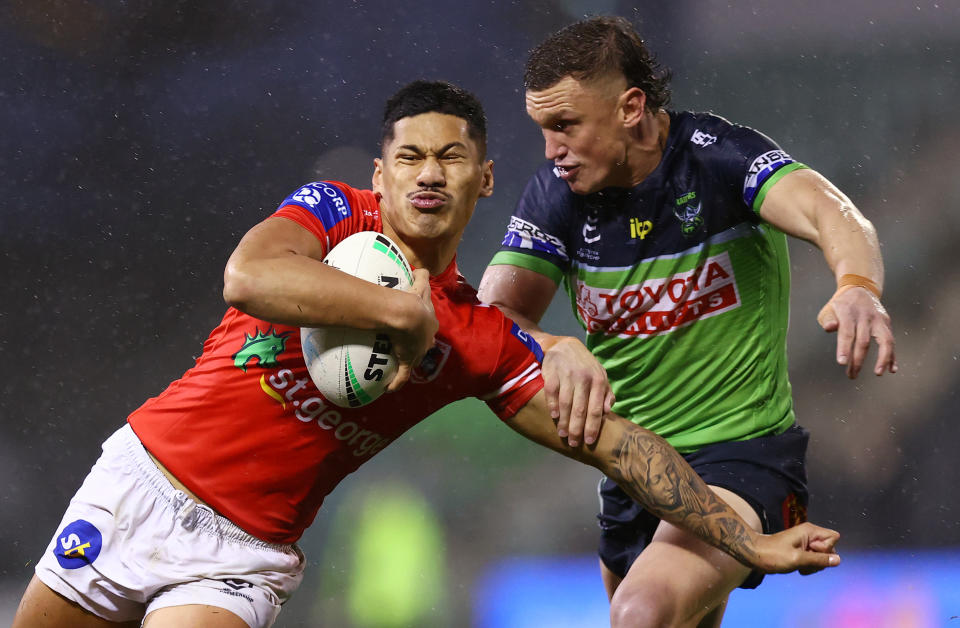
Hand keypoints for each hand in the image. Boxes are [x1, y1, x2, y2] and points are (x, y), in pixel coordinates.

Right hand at [388, 269, 437, 391]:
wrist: (407, 314)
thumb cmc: (412, 298)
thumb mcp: (420, 285)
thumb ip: (421, 274)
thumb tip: (420, 266)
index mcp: (430, 320)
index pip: (430, 323)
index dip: (425, 323)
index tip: (417, 324)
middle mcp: (428, 337)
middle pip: (427, 341)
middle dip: (421, 343)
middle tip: (409, 343)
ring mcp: (419, 350)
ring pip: (417, 358)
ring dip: (410, 361)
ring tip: (400, 364)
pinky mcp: (409, 360)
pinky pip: (403, 375)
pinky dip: (398, 383)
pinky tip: (390, 389)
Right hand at [541, 336, 613, 446]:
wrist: (565, 345)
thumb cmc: (585, 365)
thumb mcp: (600, 375)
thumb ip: (606, 393)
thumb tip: (608, 412)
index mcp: (598, 380)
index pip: (596, 408)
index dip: (593, 427)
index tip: (589, 441)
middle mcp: (583, 378)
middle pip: (580, 409)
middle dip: (577, 429)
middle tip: (574, 443)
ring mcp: (567, 375)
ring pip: (566, 403)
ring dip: (564, 421)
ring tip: (563, 435)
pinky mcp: (552, 372)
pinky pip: (552, 392)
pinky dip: (553, 405)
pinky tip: (554, 416)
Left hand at [754, 522, 840, 574]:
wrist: (756, 555)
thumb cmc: (773, 555)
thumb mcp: (797, 559)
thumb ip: (819, 560)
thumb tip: (838, 560)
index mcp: (809, 530)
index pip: (834, 537)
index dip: (826, 548)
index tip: (810, 551)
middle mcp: (810, 534)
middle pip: (830, 549)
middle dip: (821, 559)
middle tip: (804, 561)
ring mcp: (806, 542)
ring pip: (823, 556)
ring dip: (814, 565)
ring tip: (799, 566)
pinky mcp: (802, 550)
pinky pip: (814, 560)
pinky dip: (809, 566)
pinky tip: (798, 568)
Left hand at [817, 286, 896, 377]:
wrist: (859, 288)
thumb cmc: (841, 305)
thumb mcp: (829, 309)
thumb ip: (828, 319)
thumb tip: (829, 328)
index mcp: (848, 313)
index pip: (846, 332)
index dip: (844, 348)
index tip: (841, 363)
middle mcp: (865, 316)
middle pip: (863, 341)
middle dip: (858, 360)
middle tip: (851, 375)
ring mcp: (878, 320)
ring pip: (885, 340)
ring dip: (884, 358)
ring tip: (878, 373)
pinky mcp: (886, 323)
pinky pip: (891, 341)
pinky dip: (893, 356)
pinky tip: (892, 369)